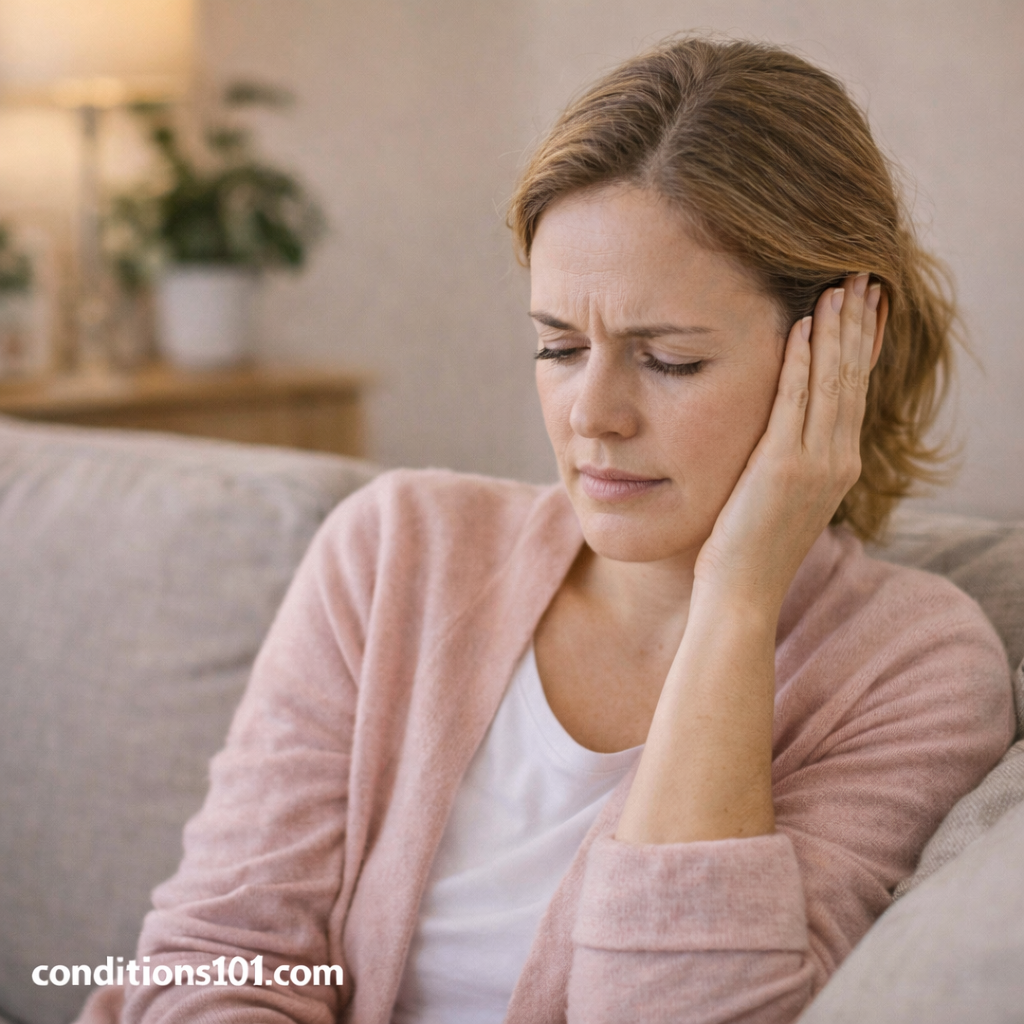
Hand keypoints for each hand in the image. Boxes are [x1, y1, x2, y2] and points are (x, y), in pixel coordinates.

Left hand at [692, 272, 885, 615]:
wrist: (741, 594)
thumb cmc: (748, 551)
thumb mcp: (779, 500)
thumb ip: (788, 461)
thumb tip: (781, 432)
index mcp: (837, 467)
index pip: (853, 391)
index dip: (860, 345)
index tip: (865, 306)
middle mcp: (836, 461)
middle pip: (851, 377)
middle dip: (856, 324)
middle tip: (860, 277)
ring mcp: (814, 464)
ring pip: (831, 382)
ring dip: (835, 330)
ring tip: (838, 286)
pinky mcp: (782, 467)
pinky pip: (794, 401)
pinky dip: (800, 361)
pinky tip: (801, 326)